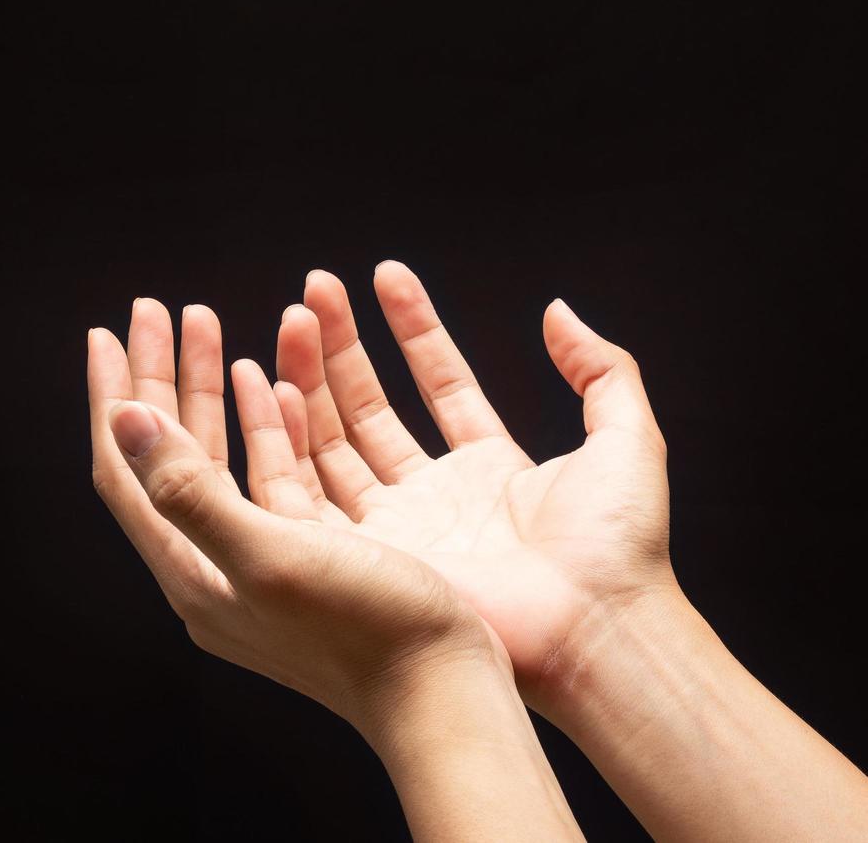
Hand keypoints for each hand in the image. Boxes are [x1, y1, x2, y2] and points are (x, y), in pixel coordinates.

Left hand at [87, 300, 500, 738]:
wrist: (450, 694)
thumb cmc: (366, 634)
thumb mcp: (270, 558)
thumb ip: (190, 492)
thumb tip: (122, 420)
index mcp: (194, 574)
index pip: (129, 472)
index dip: (113, 398)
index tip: (107, 334)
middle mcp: (223, 566)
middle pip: (173, 455)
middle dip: (164, 377)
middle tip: (158, 312)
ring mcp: (272, 559)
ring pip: (227, 454)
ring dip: (218, 388)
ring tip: (211, 326)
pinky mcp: (320, 550)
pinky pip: (281, 470)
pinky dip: (270, 421)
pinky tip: (273, 382)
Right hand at [274, 262, 674, 704]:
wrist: (595, 629)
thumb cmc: (619, 548)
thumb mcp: (626, 438)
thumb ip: (600, 368)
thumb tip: (559, 310)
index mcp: (490, 468)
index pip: (440, 381)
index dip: (413, 326)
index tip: (384, 274)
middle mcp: (437, 495)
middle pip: (375, 404)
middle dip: (343, 343)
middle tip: (316, 286)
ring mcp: (400, 527)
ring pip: (337, 438)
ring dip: (311, 376)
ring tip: (294, 314)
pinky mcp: (370, 557)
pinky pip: (315, 489)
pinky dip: (290, 436)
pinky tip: (276, 383)